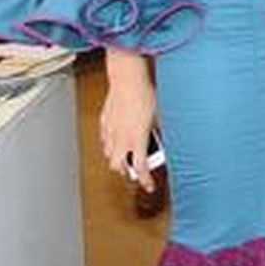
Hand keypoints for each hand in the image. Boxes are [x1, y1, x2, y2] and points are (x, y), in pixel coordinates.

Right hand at [100, 49, 156, 191]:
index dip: (145, 180)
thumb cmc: (146, 95)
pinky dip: (111, 144)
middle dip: (126, 171)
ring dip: (117, 157)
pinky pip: (105, 139)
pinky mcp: (104, 122)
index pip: (140, 168)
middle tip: (135, 168)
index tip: (149, 186)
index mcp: (137, 139)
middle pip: (117, 166)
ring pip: (108, 154)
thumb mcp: (159, 117)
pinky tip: (118, 139)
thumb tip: (160, 141)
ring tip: (127, 154)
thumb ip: (157, 133)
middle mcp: (121, 138)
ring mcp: (110, 131)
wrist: (128, 80)